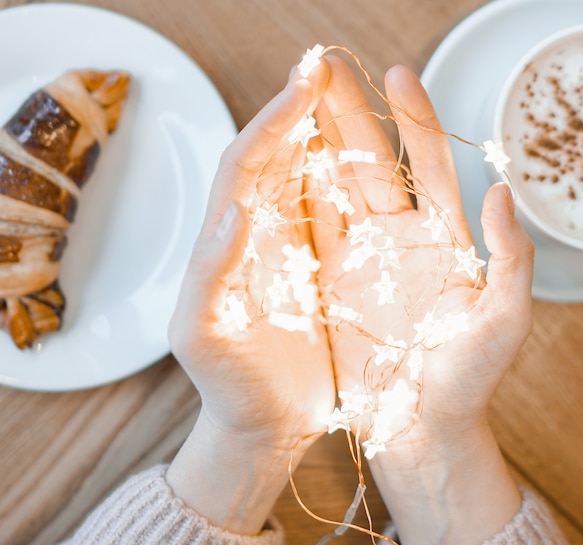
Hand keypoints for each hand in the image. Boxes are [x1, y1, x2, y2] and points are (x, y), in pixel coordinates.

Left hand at [166, 66, 335, 533]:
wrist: (263, 427)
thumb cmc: (231, 390)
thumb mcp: (204, 339)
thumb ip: (210, 275)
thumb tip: (234, 213)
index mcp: (224, 246)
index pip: (244, 167)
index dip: (273, 122)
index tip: (306, 84)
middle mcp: (254, 239)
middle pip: (275, 160)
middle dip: (299, 112)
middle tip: (327, 66)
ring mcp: (289, 253)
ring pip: (307, 181)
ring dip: (326, 137)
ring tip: (349, 95)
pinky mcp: (319, 274)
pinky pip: (335, 219)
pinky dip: (348, 184)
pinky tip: (365, 161)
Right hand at [308, 57, 533, 544]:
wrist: (417, 429)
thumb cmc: (464, 385)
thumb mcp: (500, 326)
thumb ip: (510, 260)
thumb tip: (501, 189)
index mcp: (441, 241)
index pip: (427, 164)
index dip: (413, 118)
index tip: (397, 74)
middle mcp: (397, 241)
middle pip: (372, 164)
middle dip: (348, 115)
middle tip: (322, 68)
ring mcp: (359, 260)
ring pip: (333, 190)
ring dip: (314, 146)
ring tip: (293, 103)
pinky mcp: (327, 285)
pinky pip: (307, 233)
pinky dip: (292, 199)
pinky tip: (276, 168)